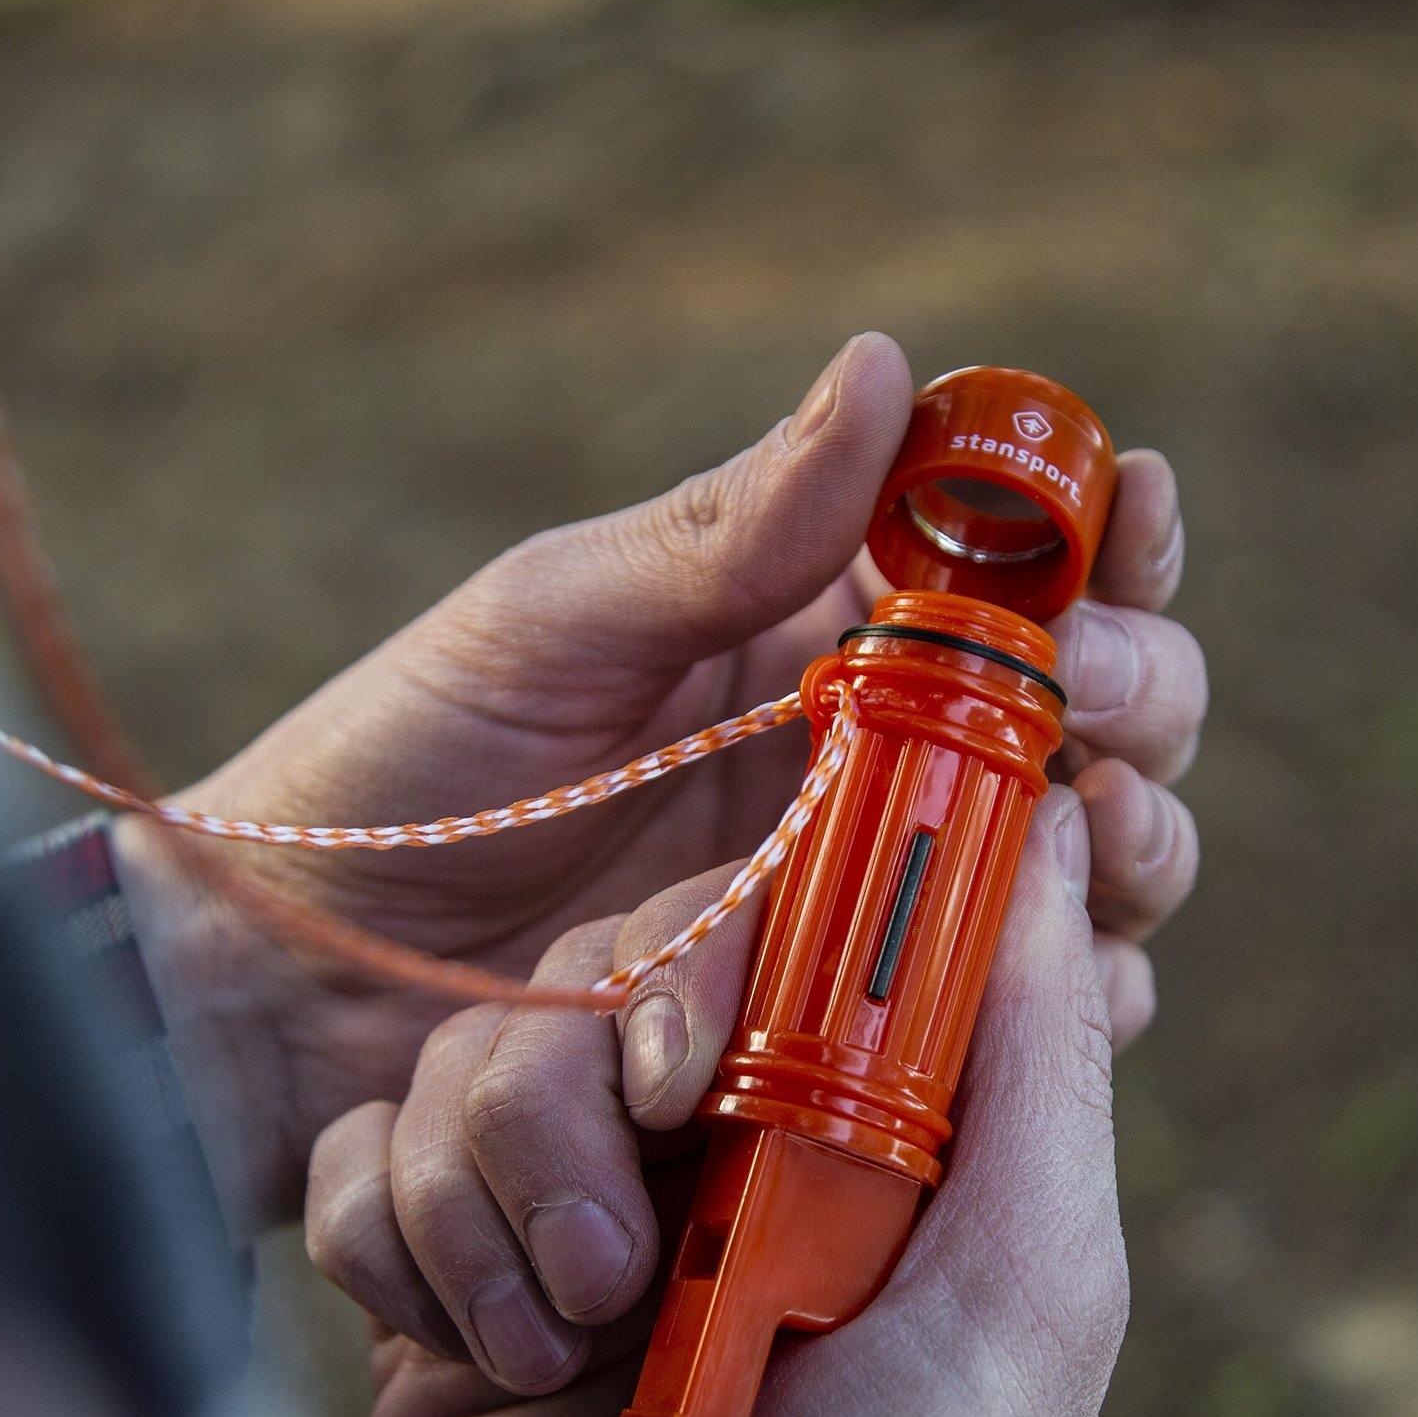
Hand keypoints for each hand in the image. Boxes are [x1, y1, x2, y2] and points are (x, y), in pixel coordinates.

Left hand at [111, 333, 1201, 1219]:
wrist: (281, 987)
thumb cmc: (392, 774)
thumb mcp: (548, 625)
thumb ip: (724, 530)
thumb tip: (889, 369)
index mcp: (809, 634)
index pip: (1005, 568)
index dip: (1100, 531)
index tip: (1136, 501)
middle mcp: (859, 768)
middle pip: (1084, 722)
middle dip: (1137, 695)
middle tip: (1096, 704)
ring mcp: (850, 911)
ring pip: (1069, 876)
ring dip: (1125, 845)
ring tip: (1091, 839)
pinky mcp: (826, 1048)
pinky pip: (987, 1030)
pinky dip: (1055, 1008)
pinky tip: (1048, 989)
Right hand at [322, 807, 1126, 1416]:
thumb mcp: (1026, 1288)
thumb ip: (1032, 1056)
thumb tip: (1055, 832)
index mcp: (861, 1133)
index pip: (789, 917)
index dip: (743, 919)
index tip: (712, 1022)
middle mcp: (715, 1157)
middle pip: (606, 960)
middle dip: (601, 1065)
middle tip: (649, 1194)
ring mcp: (568, 1221)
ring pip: (471, 1048)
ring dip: (499, 1177)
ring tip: (571, 1339)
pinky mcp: (436, 1294)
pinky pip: (358, 1156)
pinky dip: (397, 1236)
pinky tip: (472, 1354)